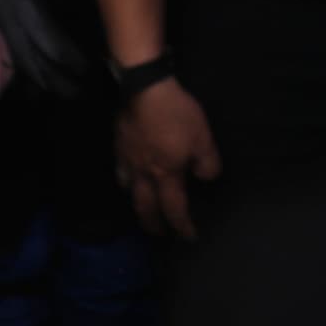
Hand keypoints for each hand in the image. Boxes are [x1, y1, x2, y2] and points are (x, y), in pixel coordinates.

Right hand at [115, 78, 220, 239]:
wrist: (144, 89)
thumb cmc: (176, 115)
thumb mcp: (203, 139)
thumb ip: (207, 163)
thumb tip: (205, 177)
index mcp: (166, 175)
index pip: (174, 209)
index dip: (182, 225)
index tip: (188, 237)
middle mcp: (144, 174)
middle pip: (145, 208)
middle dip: (153, 224)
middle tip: (158, 234)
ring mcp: (127, 161)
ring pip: (128, 191)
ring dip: (136, 204)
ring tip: (142, 207)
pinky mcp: (118, 146)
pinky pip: (120, 171)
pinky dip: (125, 180)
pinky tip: (128, 176)